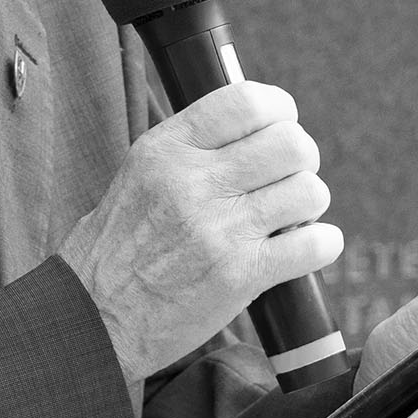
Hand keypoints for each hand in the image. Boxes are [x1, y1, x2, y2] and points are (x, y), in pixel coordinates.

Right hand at [58, 82, 341, 383]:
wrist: (95, 317)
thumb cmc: (117, 246)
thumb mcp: (140, 173)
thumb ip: (192, 146)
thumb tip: (253, 124)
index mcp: (167, 148)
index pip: (245, 101)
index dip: (279, 108)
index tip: (281, 124)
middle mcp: (194, 182)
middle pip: (290, 143)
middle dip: (301, 157)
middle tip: (288, 175)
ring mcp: (219, 229)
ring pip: (308, 191)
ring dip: (309, 202)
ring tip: (290, 215)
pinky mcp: (240, 276)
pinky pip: (313, 245)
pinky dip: (322, 243)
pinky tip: (306, 246)